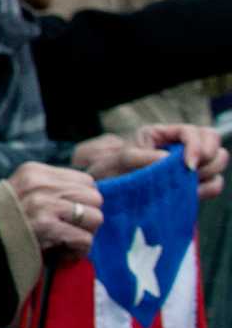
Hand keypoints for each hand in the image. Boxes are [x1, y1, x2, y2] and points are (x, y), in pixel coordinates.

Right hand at [8, 161, 102, 258]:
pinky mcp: (47, 228)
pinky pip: (85, 239)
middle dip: (87, 216)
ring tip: (66, 240)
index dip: (81, 200)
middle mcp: (41, 185)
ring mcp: (44, 206)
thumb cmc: (2, 219)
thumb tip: (88, 194)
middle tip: (69, 228)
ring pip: (95, 217)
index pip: (85, 180)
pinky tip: (64, 253)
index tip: (67, 213)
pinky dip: (78, 250)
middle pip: (94, 197)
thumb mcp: (21, 189)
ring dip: (84, 233)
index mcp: (34, 171)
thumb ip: (50, 186)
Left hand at [102, 123, 229, 198]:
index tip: (188, 165)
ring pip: (218, 162)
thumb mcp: (124, 159)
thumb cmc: (115, 169)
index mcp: (165, 134)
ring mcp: (189, 164)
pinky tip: (190, 195)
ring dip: (208, 174)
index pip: (194, 132)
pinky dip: (207, 189)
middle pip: (214, 143)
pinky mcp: (193, 183)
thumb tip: (168, 159)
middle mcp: (181, 146)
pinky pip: (214, 184)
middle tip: (190, 174)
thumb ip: (142, 157)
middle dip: (207, 159)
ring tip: (187, 184)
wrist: (110, 189)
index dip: (196, 146)